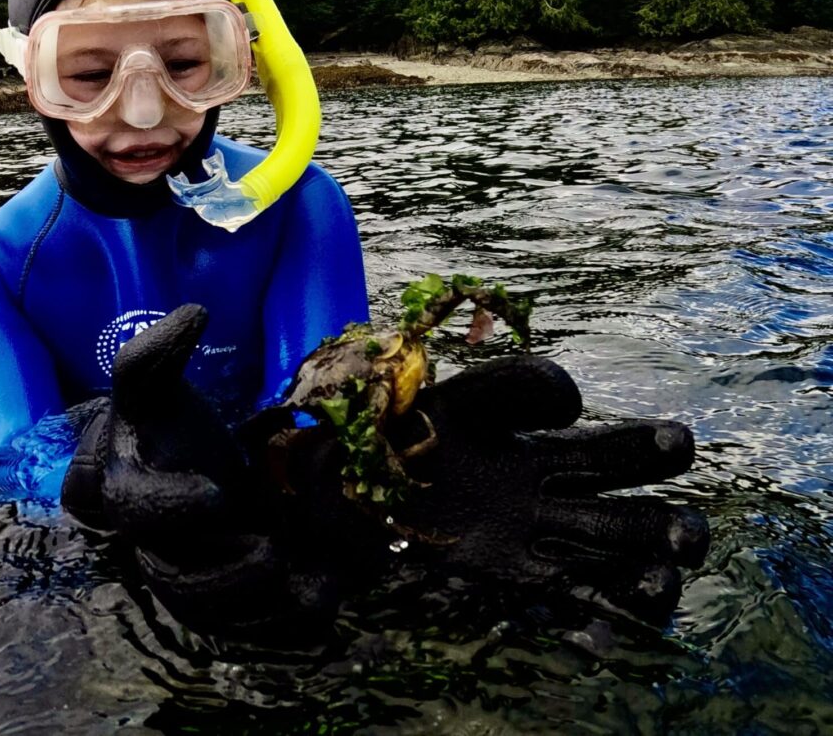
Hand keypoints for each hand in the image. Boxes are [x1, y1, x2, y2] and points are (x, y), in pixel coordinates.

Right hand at [61, 305, 339, 636]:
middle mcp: (149, 551)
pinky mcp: (224, 609)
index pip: (133, 512)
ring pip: (216, 617)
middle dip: (228, 572)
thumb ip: (156, 352)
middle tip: (273, 545)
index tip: (215, 491)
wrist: (179, 469)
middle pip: (177, 582)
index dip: (170, 508)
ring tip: (312, 579)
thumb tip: (192, 312)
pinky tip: (324, 602)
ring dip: (264, 606)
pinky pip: (251, 635)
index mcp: (120, 495)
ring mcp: (186, 585)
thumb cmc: (164, 425)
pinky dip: (287, 630)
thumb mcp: (152, 386)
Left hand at [383, 355, 709, 622]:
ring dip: (640, 575)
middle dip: (664, 524)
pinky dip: (586, 620)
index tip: (662, 441)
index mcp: (537, 445)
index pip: (607, 450)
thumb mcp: (447, 397)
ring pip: (606, 563)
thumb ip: (511, 385)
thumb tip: (574, 401)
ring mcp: (527, 544)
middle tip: (683, 534)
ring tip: (657, 582)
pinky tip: (604, 632)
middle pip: (624, 514)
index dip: (644, 447)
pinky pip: (558, 605)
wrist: (333, 493)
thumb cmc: (393, 435)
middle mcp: (544, 497)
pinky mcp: (502, 584)